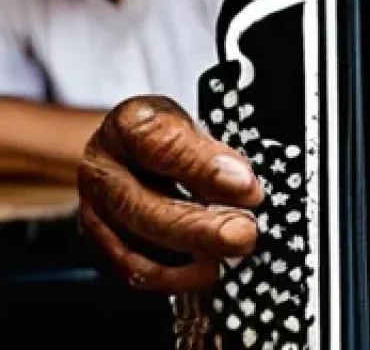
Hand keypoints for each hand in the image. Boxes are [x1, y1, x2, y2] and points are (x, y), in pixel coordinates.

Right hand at [77, 96, 263, 293]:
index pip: (161, 144)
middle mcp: (101, 168)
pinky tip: (205, 270)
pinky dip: (172, 277)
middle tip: (243, 234)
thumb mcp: (192, 120)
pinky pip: (131, 270)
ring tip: (229, 254)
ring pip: (134, 247)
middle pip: (143, 207)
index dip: (204, 168)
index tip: (246, 186)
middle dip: (200, 227)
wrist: (129, 148)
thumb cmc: (166, 131)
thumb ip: (212, 150)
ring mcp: (94, 210)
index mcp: (128, 124)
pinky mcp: (99, 243)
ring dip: (188, 259)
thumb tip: (242, 183)